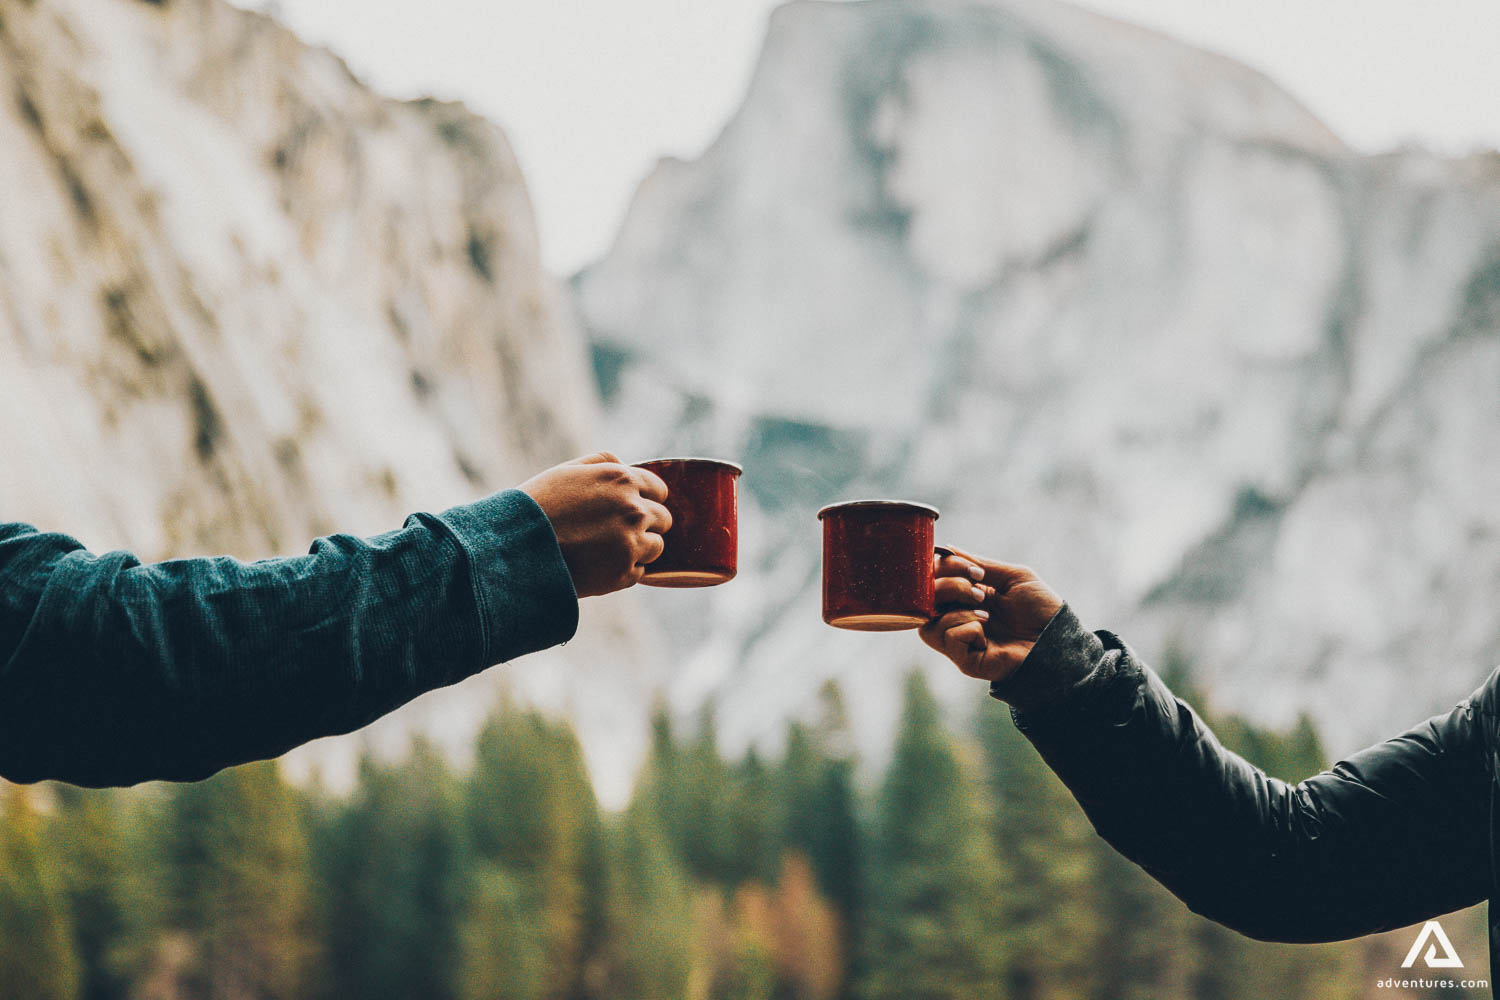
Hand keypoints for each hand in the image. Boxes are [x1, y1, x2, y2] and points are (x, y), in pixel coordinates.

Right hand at [519, 452, 671, 597]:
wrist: (514, 550)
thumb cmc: (537, 506)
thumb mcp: (567, 471)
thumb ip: (603, 463)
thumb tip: (627, 466)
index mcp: (623, 480)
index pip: (659, 490)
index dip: (647, 499)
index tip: (632, 507)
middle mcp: (634, 510)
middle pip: (663, 519)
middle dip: (646, 524)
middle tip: (617, 531)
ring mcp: (631, 544)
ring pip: (656, 547)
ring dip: (639, 548)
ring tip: (606, 549)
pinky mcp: (624, 574)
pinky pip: (639, 571)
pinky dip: (625, 570)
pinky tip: (599, 565)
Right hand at [919, 548, 1063, 685]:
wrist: (1058, 640)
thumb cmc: (1041, 609)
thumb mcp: (1013, 577)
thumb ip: (980, 565)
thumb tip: (947, 549)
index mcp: (966, 598)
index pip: (934, 581)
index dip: (944, 569)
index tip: (972, 569)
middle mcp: (958, 619)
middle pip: (925, 601)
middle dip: (949, 586)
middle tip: (978, 590)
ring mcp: (960, 642)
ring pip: (928, 623)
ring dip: (955, 609)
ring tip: (984, 611)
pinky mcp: (966, 661)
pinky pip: (947, 639)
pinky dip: (964, 627)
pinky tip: (985, 630)